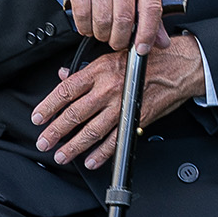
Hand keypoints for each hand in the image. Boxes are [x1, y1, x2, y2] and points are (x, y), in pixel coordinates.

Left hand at [30, 35, 206, 168]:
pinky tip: (90, 161)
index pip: (66, 90)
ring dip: (74, 147)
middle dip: (56, 131)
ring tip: (61, 155)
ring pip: (93, 131)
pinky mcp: (137, 119)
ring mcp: (122, 106)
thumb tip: (63, 75)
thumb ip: (86, 69)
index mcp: (99, 71)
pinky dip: (102, 153)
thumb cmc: (146, 59)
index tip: (37, 117)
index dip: (48, 106)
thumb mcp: (112, 55)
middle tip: (43, 142)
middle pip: (75, 114)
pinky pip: (116, 140)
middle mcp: (109, 89)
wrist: (180, 66)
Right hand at [50, 0, 172, 54]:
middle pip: (124, 19)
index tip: (141, 49)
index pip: (151, 8)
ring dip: (101, 34)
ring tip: (102, 33)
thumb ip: (149, 14)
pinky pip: (83, 14)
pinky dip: (85, 28)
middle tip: (117, 43)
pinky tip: (88, 26)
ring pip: (103, 19)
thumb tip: (161, 42)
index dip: (147, 33)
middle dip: (119, 39)